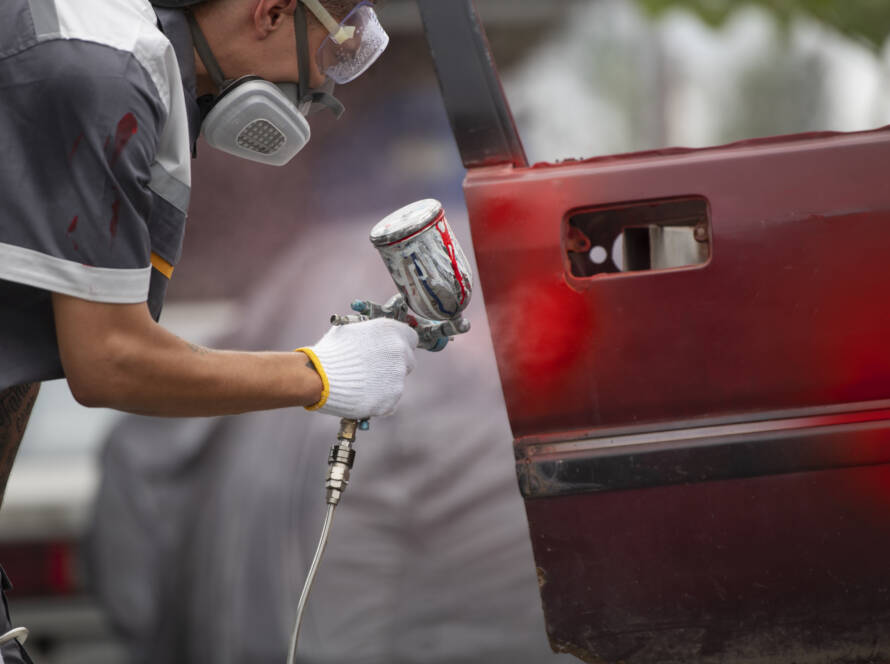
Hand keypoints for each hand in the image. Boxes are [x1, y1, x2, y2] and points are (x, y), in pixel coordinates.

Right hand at [297, 318, 418, 418]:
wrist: (320, 377)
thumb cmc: (332, 351)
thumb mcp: (352, 330)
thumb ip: (372, 334)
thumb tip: (375, 337)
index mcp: (392, 331)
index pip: (411, 337)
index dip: (400, 344)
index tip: (391, 350)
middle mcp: (400, 352)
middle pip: (408, 361)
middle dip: (394, 365)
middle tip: (374, 369)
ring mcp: (398, 378)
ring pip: (398, 382)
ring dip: (385, 383)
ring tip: (362, 383)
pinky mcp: (392, 399)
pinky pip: (390, 400)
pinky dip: (379, 400)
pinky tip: (362, 395)